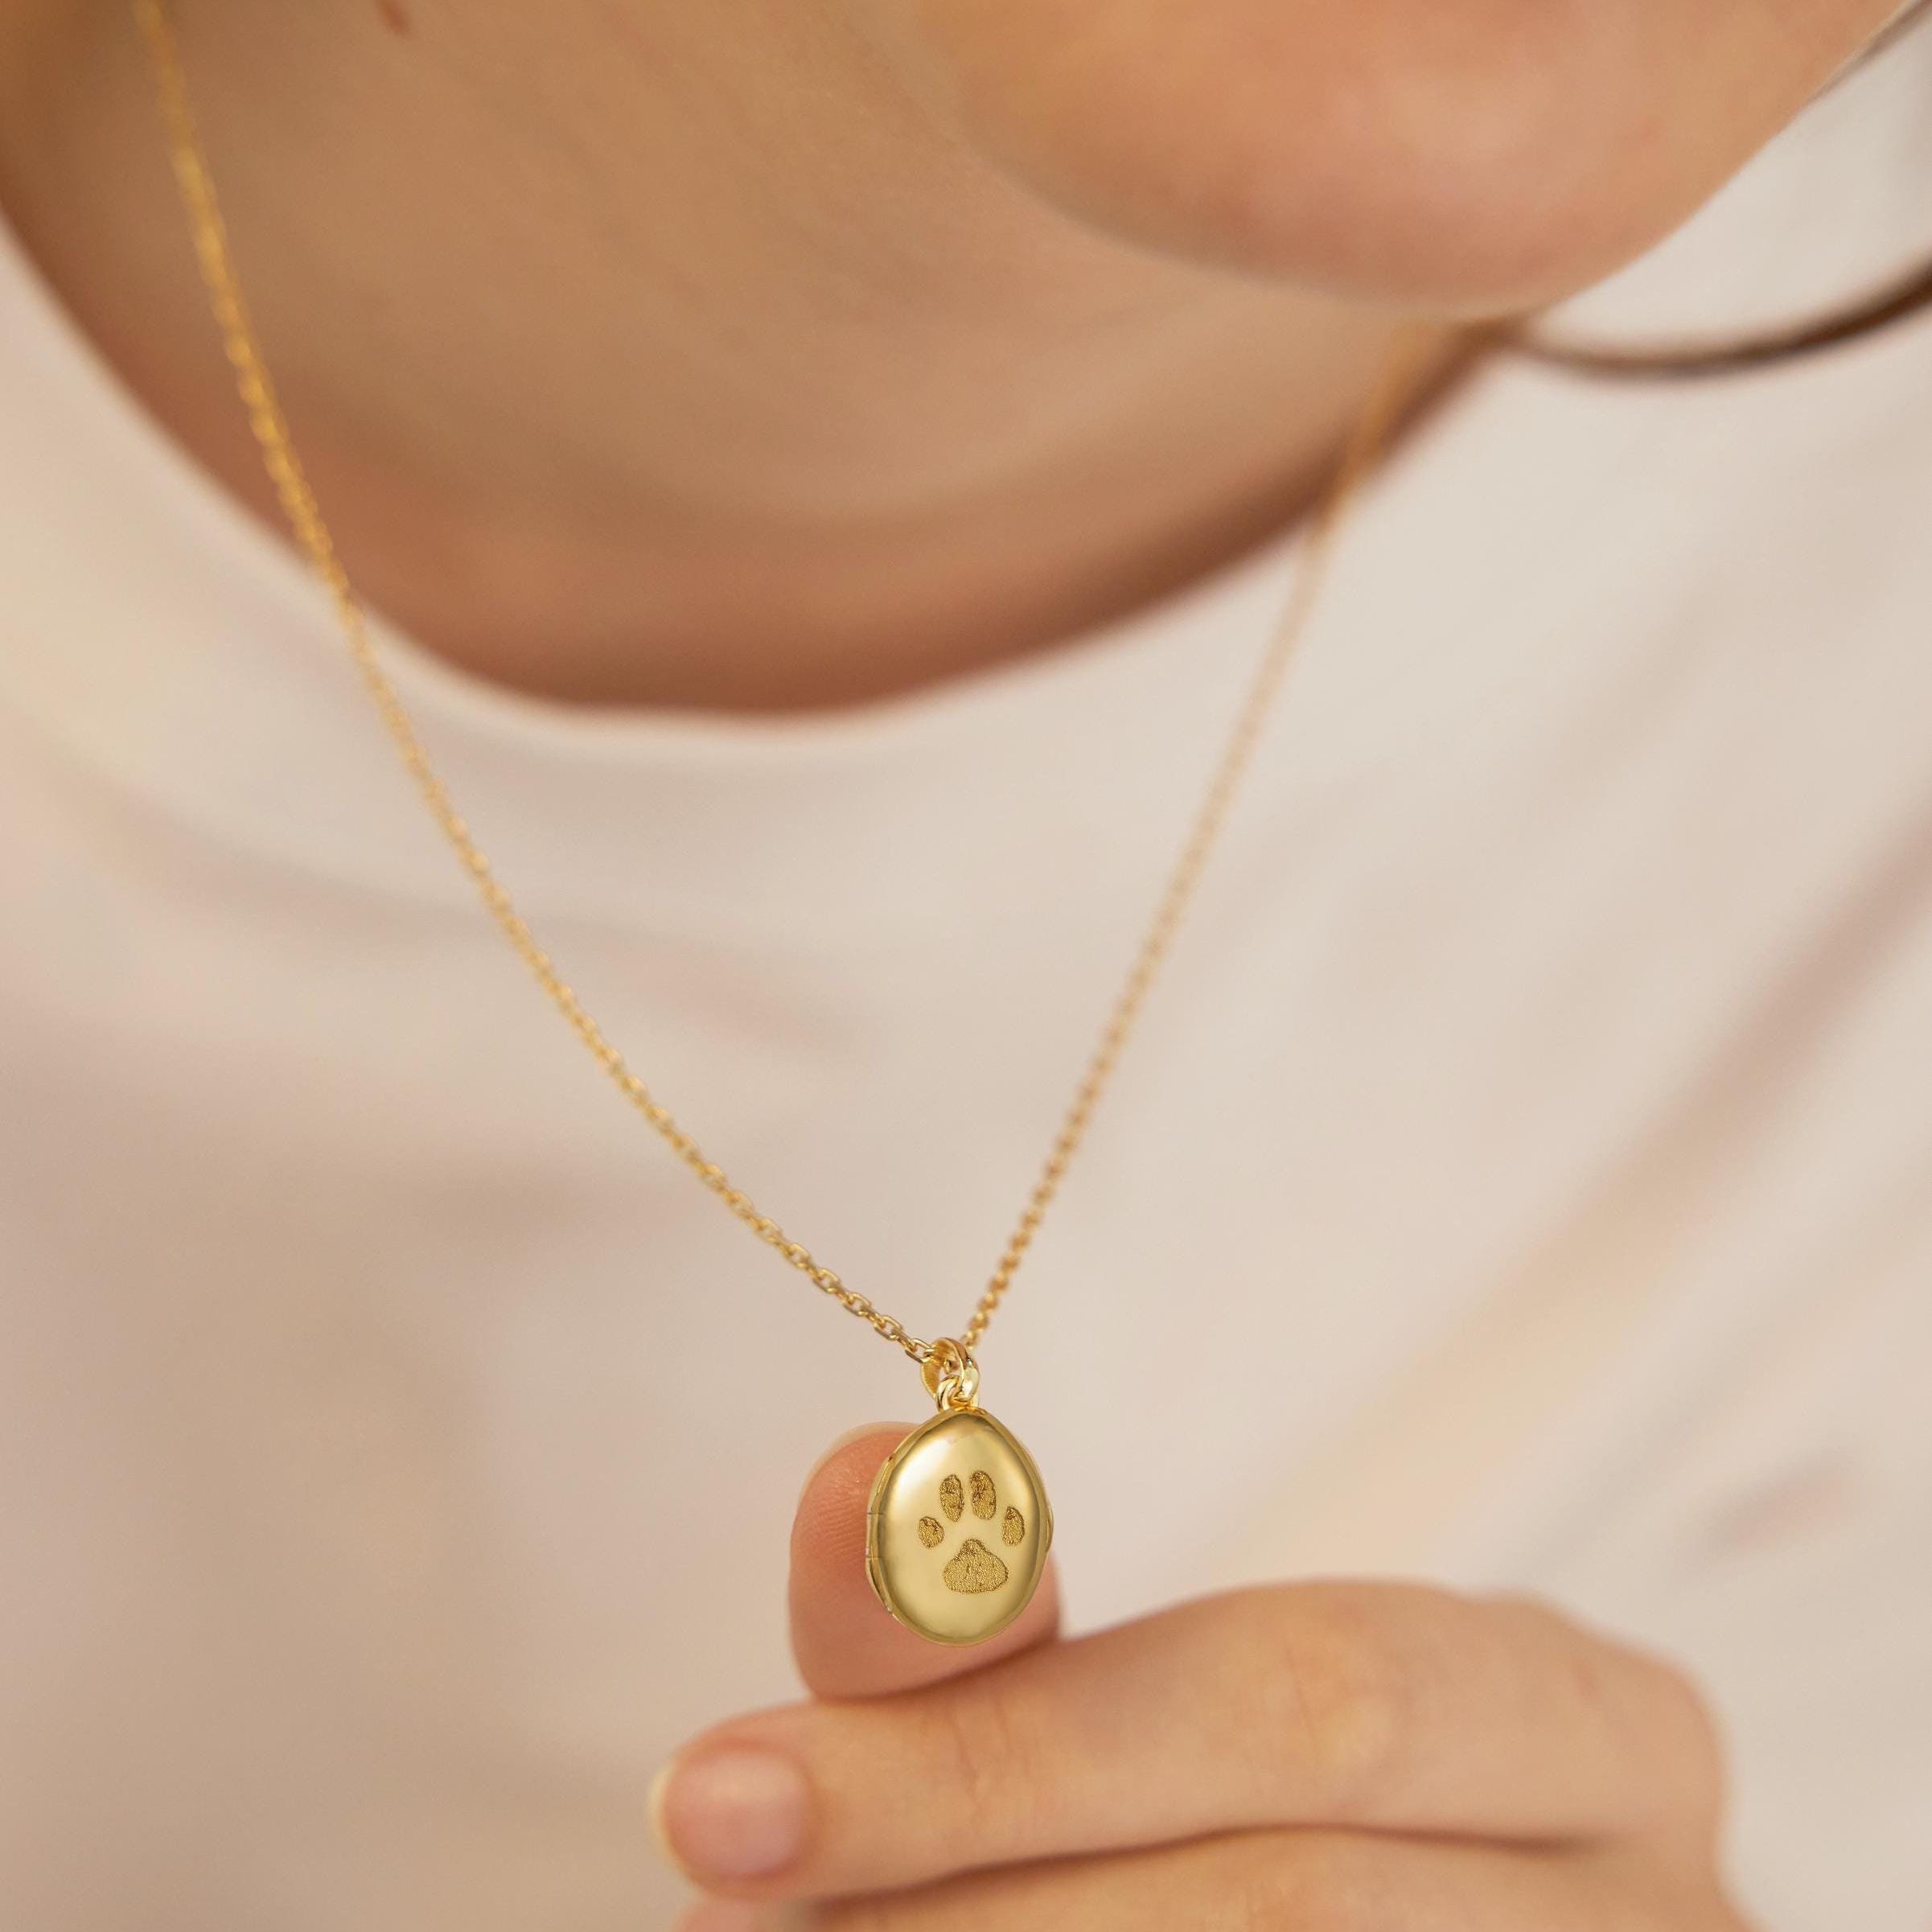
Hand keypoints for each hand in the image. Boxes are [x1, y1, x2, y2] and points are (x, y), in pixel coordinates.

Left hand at [654, 1426, 1744, 1928]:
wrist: (1461, 1920)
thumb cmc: (1304, 1818)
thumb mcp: (1172, 1705)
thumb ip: (1008, 1630)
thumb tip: (852, 1481)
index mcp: (1590, 1722)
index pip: (1294, 1703)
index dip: (1000, 1748)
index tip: (721, 1790)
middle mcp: (1653, 1897)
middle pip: (1294, 1898)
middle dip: (976, 1881)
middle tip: (723, 1891)